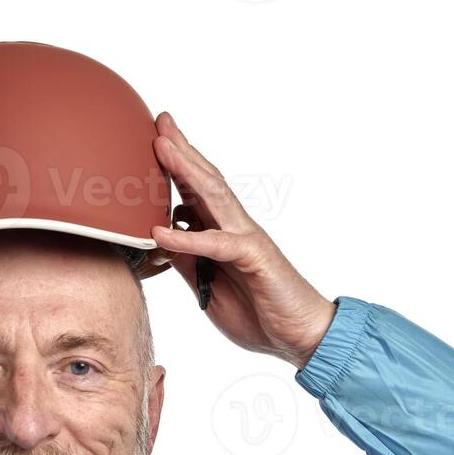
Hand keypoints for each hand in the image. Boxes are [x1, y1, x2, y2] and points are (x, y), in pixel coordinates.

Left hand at [149, 111, 334, 370]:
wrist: (299, 334)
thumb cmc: (257, 309)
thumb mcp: (207, 286)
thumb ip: (187, 260)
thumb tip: (160, 241)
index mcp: (223, 231)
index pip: (196, 191)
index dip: (175, 164)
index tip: (154, 138)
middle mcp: (235, 227)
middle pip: (205, 181)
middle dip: (181, 150)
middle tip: (159, 121)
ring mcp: (246, 238)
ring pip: (213, 197)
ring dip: (186, 170)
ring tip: (161, 148)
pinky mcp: (254, 258)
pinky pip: (217, 244)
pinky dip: (188, 238)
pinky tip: (161, 231)